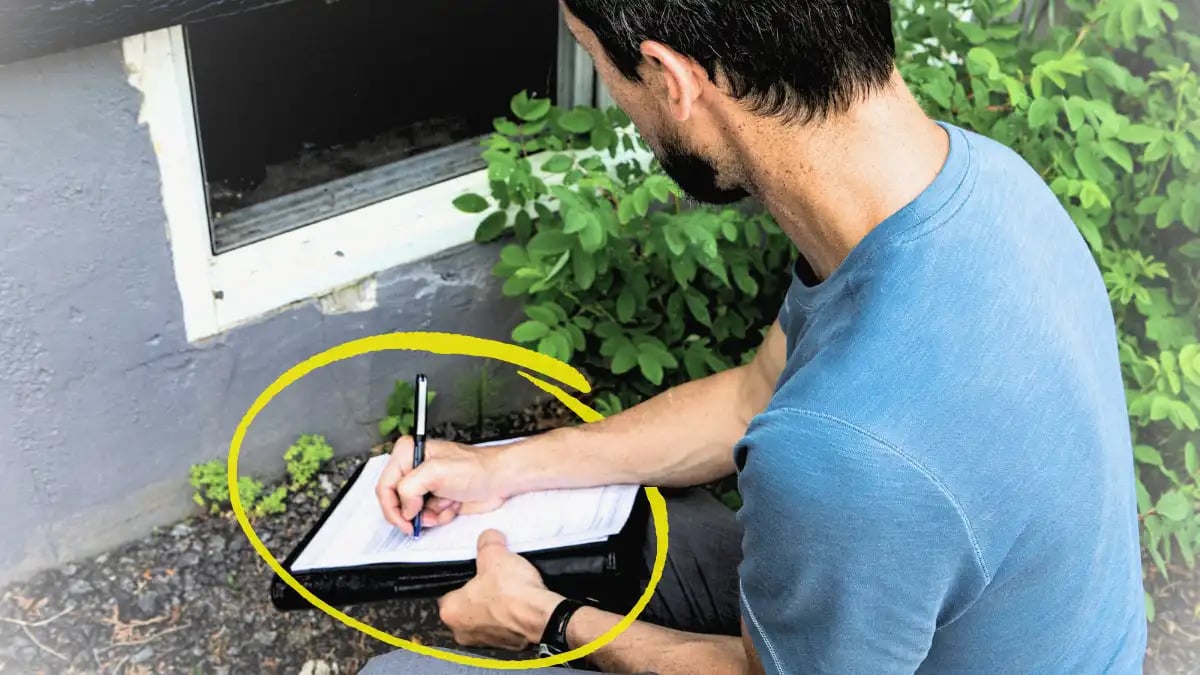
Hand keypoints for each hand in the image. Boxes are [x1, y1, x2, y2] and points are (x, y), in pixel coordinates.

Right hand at [375, 436, 509, 534]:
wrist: (499, 479)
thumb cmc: (476, 468)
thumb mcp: (436, 473)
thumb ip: (410, 489)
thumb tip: (405, 508)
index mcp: (407, 453)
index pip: (384, 486)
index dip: (393, 507)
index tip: (405, 520)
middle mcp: (413, 468)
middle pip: (395, 502)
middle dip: (414, 513)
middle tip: (426, 517)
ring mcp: (424, 484)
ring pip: (412, 512)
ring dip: (430, 515)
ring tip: (447, 503)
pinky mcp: (435, 498)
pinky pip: (427, 516)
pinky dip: (440, 516)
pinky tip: (453, 505)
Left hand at [437, 529, 564, 649]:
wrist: (541, 615)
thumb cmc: (512, 594)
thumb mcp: (494, 554)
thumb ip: (486, 543)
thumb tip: (488, 538)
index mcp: (451, 611)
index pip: (448, 591)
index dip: (464, 577)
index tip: (476, 570)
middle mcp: (463, 631)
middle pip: (466, 605)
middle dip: (479, 592)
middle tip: (493, 577)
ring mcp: (485, 641)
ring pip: (485, 617)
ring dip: (494, 605)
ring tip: (508, 588)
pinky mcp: (506, 644)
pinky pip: (503, 626)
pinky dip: (509, 616)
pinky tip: (519, 602)